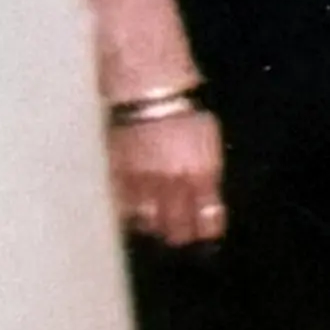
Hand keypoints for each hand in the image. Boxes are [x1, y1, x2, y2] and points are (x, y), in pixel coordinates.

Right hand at [105, 100, 222, 246]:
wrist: (150, 94)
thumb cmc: (186, 113)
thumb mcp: (210, 145)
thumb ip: (208, 176)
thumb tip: (207, 200)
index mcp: (202, 175)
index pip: (207, 219)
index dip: (206, 230)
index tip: (205, 234)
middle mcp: (173, 184)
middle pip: (176, 227)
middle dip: (180, 234)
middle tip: (179, 235)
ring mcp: (144, 183)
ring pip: (148, 223)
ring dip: (154, 226)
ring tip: (156, 225)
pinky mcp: (120, 177)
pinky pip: (125, 208)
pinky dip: (131, 214)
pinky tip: (136, 213)